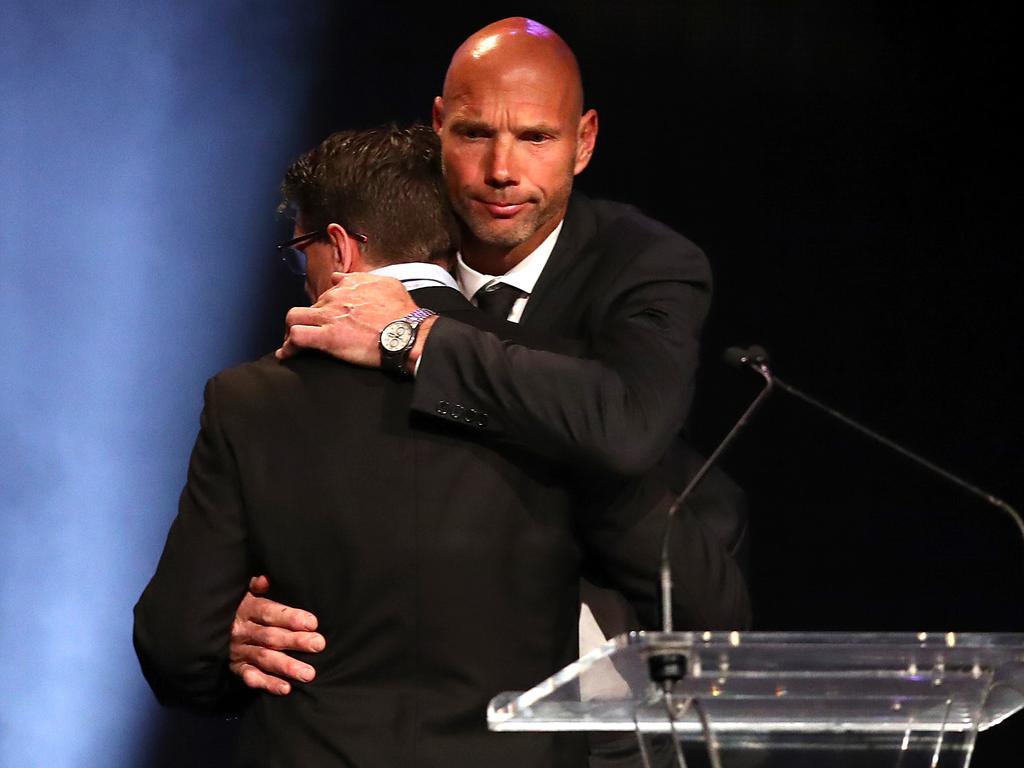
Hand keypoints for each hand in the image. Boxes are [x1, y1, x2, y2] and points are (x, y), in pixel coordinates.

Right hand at [229, 575, 325, 694]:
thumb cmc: (238, 607)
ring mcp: (238, 651)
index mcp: (246, 608)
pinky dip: (267, 683)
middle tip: (318, 645)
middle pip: (271, 636)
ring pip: (264, 658)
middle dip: (295, 641)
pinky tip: (285, 688)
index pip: (269, 612)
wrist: (205, 628)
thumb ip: (255, 586)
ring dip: (286, 666)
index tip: (312, 623)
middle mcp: (242, 630)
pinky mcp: (235, 667)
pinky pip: (251, 677)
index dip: (290, 617)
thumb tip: (265, 579)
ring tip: (308, 673)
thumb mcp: (244, 592)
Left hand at [277, 272, 421, 363]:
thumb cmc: (403, 312)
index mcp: (349, 286)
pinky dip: (289, 347)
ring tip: (292, 343)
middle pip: (309, 306)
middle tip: (310, 334)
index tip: (325, 318)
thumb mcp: (388, 284)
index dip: (324, 307)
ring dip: (290, 329)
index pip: (326, 292)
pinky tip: (286, 355)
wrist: (408, 333)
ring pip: (294, 317)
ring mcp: (329, 317)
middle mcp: (335, 298)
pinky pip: (297, 338)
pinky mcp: (328, 337)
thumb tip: (344, 278)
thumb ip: (365, 279)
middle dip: (308, 320)